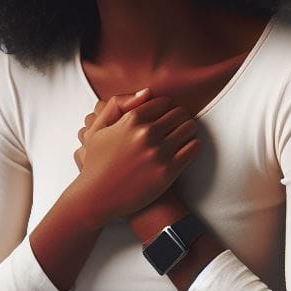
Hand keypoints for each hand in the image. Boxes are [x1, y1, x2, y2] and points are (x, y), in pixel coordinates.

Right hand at [72, 90, 199, 225]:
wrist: (98, 198)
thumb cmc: (97, 163)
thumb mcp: (97, 129)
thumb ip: (117, 105)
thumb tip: (148, 91)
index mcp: (131, 120)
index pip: (164, 102)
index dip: (166, 108)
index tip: (165, 116)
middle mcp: (146, 134)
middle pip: (179, 113)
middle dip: (180, 117)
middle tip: (177, 125)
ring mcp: (159, 153)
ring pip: (189, 128)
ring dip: (188, 130)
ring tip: (182, 136)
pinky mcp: (168, 171)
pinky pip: (193, 148)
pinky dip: (193, 146)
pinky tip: (185, 149)